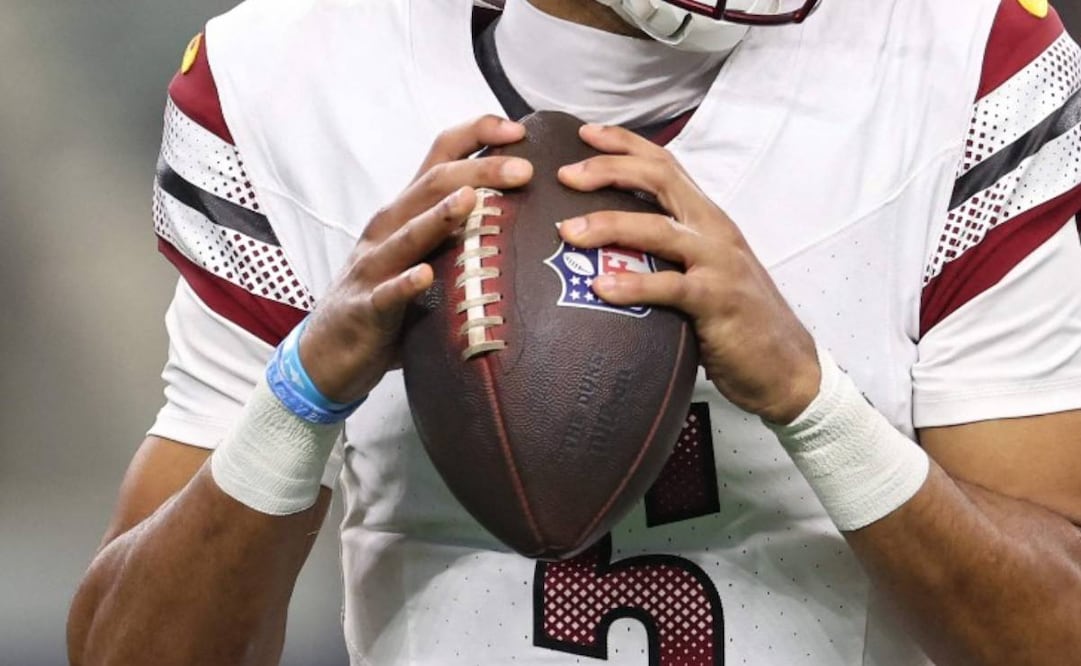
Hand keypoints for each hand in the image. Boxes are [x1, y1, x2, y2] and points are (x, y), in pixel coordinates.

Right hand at [299, 116, 533, 402]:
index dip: (476, 135)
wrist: (328, 353)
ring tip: (472, 200)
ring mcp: (374, 266)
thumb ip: (460, 233)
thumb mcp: (425, 255)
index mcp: (406, 211)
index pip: (440, 157)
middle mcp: (388, 228)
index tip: (517, 130)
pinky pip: (387, 293)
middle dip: (479, 171)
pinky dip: (406, 283)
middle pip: (433, 185)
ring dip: (441, 216)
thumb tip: (523, 214)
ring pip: (409, 233)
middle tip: (522, 169)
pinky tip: (424, 276)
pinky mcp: (366, 307)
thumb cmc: (388, 301)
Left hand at [556, 124, 819, 423]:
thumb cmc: (737, 319)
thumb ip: (665, 253)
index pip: (665, 164)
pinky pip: (669, 288)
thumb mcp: (702, 271)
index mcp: (707, 218)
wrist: (786, 366)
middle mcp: (713, 230)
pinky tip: (601, 287)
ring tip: (568, 232)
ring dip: (608, 225)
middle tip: (564, 174)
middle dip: (608, 170)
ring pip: (658, 229)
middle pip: (659, 179)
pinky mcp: (718, 301)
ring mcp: (718, 263)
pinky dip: (633, 285)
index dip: (625, 143)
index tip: (584, 132)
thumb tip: (607, 249)